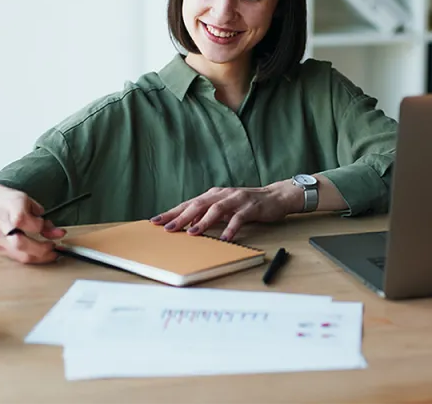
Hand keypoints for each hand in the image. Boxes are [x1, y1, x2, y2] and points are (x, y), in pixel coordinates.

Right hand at [0, 183, 66, 263]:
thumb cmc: (8, 200)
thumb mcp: (29, 202)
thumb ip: (43, 218)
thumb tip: (58, 233)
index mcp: (12, 210)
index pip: (29, 224)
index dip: (41, 226)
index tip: (49, 227)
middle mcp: (2, 226)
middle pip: (21, 244)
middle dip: (42, 250)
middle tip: (55, 248)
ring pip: (18, 255)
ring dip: (38, 258)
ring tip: (50, 254)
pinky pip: (15, 257)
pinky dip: (29, 257)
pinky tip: (37, 254)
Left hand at [151, 181, 301, 240]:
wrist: (276, 196)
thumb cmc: (247, 204)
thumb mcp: (225, 208)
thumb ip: (208, 215)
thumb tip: (188, 226)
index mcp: (214, 195)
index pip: (189, 203)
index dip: (172, 212)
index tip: (155, 221)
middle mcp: (223, 194)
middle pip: (198, 204)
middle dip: (181, 217)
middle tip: (167, 228)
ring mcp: (237, 199)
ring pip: (216, 209)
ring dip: (203, 221)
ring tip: (192, 233)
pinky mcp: (251, 207)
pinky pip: (239, 218)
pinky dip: (231, 228)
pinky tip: (225, 238)